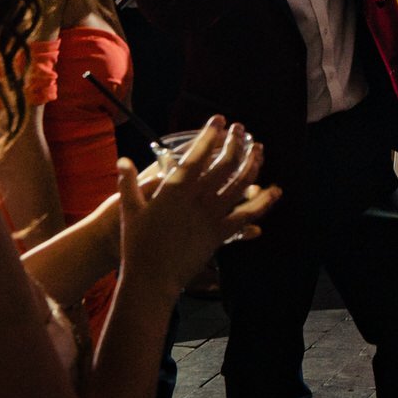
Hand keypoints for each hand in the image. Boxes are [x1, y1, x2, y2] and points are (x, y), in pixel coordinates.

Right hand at [116, 119, 277, 291]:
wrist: (151, 278)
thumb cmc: (137, 244)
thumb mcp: (129, 210)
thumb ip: (128, 182)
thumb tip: (122, 160)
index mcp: (175, 188)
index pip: (198, 153)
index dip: (210, 134)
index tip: (219, 120)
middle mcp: (198, 198)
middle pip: (225, 164)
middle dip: (236, 142)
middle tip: (242, 130)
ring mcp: (212, 216)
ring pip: (241, 184)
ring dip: (253, 164)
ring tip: (259, 149)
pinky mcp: (221, 234)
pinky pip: (247, 215)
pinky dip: (264, 202)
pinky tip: (275, 191)